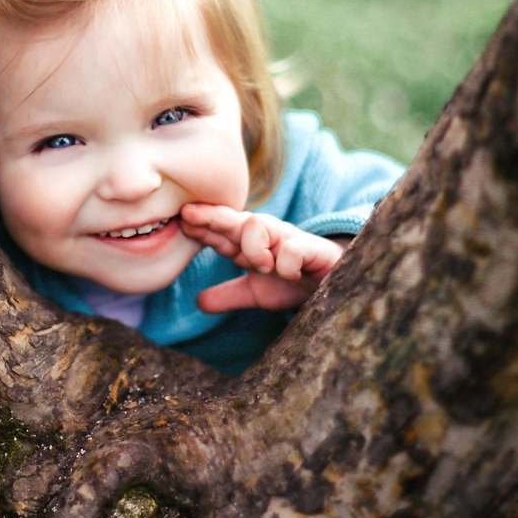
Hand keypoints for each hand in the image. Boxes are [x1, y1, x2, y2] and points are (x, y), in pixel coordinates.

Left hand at [179, 203, 347, 312]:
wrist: (337, 286)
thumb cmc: (294, 283)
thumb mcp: (257, 293)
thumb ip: (229, 295)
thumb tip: (198, 302)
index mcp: (252, 244)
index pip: (222, 231)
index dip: (201, 226)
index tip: (180, 221)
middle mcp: (268, 236)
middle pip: (236, 220)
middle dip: (211, 216)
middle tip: (188, 215)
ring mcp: (291, 240)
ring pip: (261, 225)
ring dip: (252, 246)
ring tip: (260, 266)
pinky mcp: (315, 250)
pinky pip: (294, 248)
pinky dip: (287, 262)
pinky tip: (288, 274)